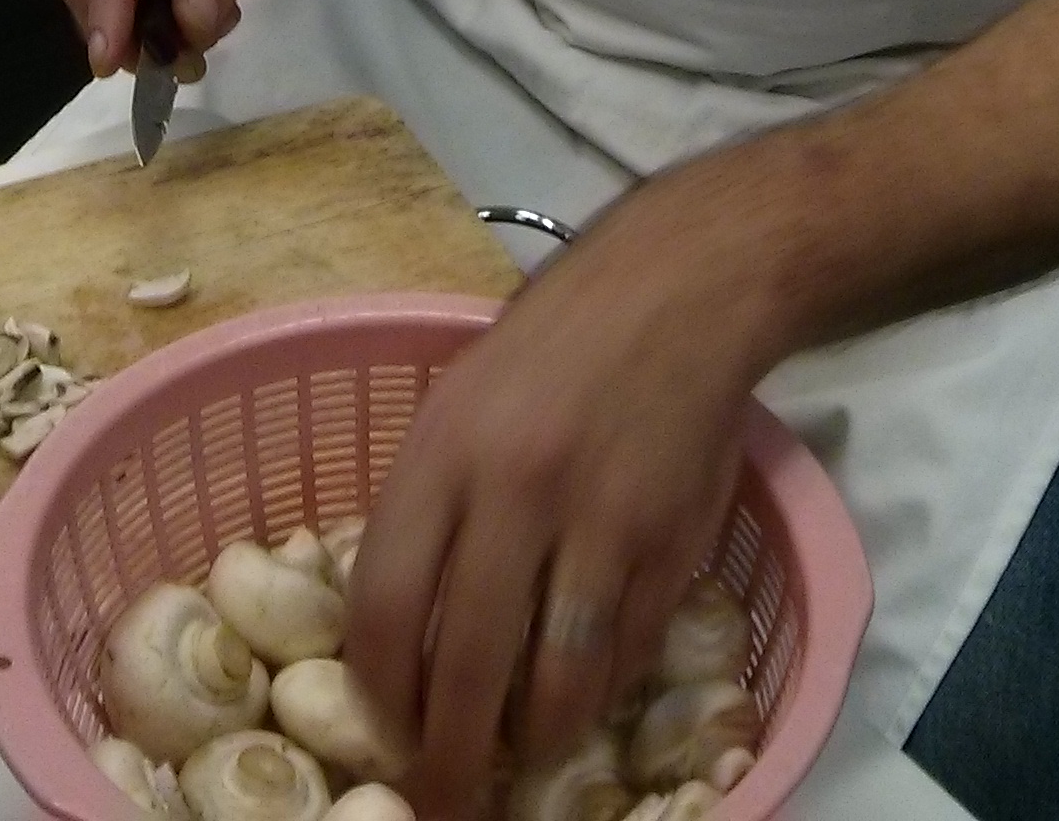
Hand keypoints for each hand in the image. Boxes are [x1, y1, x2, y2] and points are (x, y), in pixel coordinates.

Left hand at [343, 162, 774, 818]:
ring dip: (532, 744)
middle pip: (464, 666)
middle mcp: (514, 491)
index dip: (378, 695)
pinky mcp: (668, 545)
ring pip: (555, 682)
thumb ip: (429, 505)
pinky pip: (623, 656)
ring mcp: (599, 522)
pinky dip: (597, 695)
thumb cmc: (553, 345)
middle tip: (445, 802)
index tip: (384, 735)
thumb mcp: (459, 401)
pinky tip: (581, 701)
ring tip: (518, 764)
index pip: (384, 606)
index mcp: (444, 450)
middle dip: (449, 758)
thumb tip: (397, 626)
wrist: (680, 289)